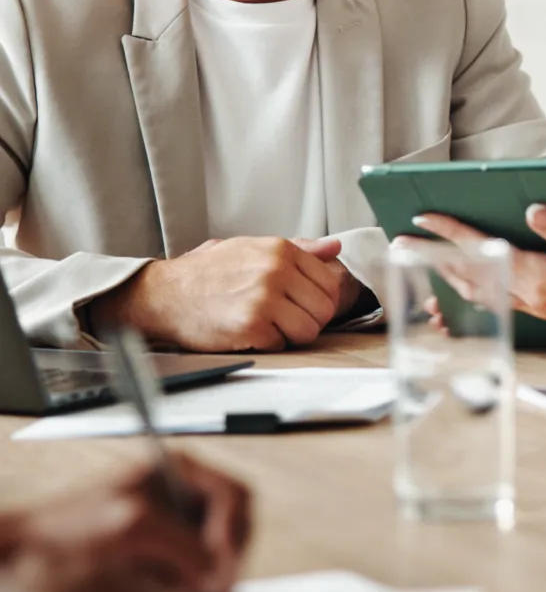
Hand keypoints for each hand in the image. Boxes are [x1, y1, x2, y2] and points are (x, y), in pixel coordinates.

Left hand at [0, 453, 252, 591]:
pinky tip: (177, 590)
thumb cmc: (70, 523)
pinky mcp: (173, 548)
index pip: (235, 495)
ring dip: (213, 571)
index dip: (234, 531)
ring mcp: (181, 520)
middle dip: (228, 556)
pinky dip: (197, 581)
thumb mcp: (133, 525)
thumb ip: (181, 544)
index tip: (221, 562)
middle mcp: (186, 490)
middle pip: (238, 521)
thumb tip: (214, 571)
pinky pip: (204, 565)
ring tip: (191, 591)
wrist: (34, 547)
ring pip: (224, 547)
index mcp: (181, 468)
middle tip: (214, 587)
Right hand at [93, 236, 350, 351]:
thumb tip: (335, 247)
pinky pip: (282, 344)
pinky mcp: (251, 326)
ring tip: (269, 326)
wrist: (165, 294)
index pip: (330, 282)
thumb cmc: (208, 272)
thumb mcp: (253, 248)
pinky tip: (249, 333)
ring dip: (292, 334)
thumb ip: (299, 248)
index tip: (301, 303)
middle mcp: (276, 271)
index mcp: (281, 250)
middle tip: (285, 319)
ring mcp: (264, 299)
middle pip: (325, 309)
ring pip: (309, 330)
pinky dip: (269, 344)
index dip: (318, 298)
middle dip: (309, 319)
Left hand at [413, 206, 545, 351]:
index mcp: (541, 277)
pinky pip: (494, 301)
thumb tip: (532, 209)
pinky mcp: (542, 310)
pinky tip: (463, 289)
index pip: (485, 249)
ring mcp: (534, 306)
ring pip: (479, 290)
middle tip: (403, 240)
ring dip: (449, 274)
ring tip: (425, 259)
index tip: (423, 218)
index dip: (452, 232)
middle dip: (435, 256)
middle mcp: (531, 295)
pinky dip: (471, 292)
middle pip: (470, 274)